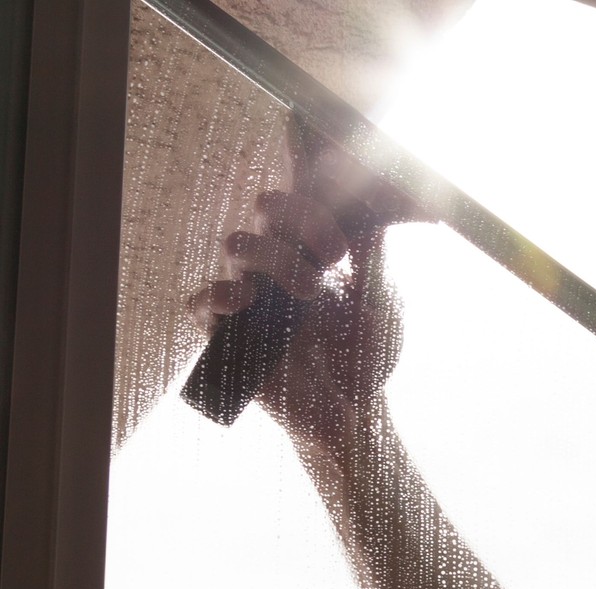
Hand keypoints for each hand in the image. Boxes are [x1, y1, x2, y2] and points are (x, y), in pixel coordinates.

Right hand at [189, 133, 414, 447]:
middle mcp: (281, 261)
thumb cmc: (366, 356)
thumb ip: (374, 259)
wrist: (353, 412)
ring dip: (274, 257)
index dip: (303, 162)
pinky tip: (245, 299)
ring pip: (240, 245)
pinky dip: (219, 293)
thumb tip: (373, 209)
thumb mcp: (382, 306)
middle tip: (334, 250)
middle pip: (270, 209)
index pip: (304, 197)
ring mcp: (253, 293)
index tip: (332, 167)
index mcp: (317, 248)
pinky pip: (205, 300)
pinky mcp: (230, 331)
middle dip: (299, 215)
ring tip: (309, 290)